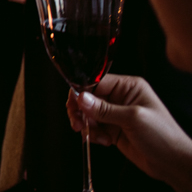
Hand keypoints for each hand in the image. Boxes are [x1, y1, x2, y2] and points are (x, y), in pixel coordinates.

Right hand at [66, 74, 191, 189]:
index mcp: (128, 87)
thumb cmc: (163, 136)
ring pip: (89, 113)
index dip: (82, 91)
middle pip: (89, 97)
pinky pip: (94, 127)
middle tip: (77, 122)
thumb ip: (105, 109)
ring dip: (87, 125)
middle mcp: (121, 98)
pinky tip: (104, 141)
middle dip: (81, 110)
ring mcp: (116, 114)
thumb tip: (81, 98)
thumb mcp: (133, 119)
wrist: (173, 163)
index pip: (96, 82)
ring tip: (93, 134)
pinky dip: (93, 134)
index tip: (74, 104)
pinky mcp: (113, 129)